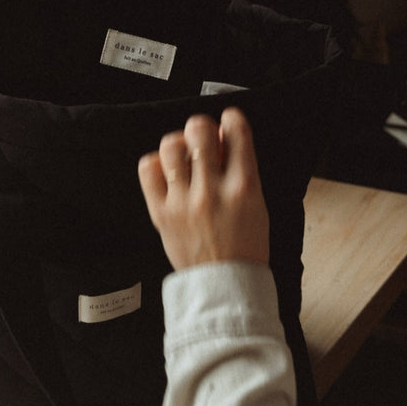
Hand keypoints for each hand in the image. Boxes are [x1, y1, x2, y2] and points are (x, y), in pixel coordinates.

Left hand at [138, 108, 269, 270]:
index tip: (229, 120)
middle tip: (202, 136)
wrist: (224, 286)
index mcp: (244, 188)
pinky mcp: (161, 213)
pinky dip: (156, 163)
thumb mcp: (258, 206)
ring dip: (178, 143)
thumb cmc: (244, 248)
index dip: (232, 119)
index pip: (237, 133)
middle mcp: (212, 191)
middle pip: (199, 132)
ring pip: (170, 146)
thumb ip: (242, 171)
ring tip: (183, 154)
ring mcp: (184, 202)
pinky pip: (148, 170)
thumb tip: (225, 140)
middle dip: (202, 127)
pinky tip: (166, 171)